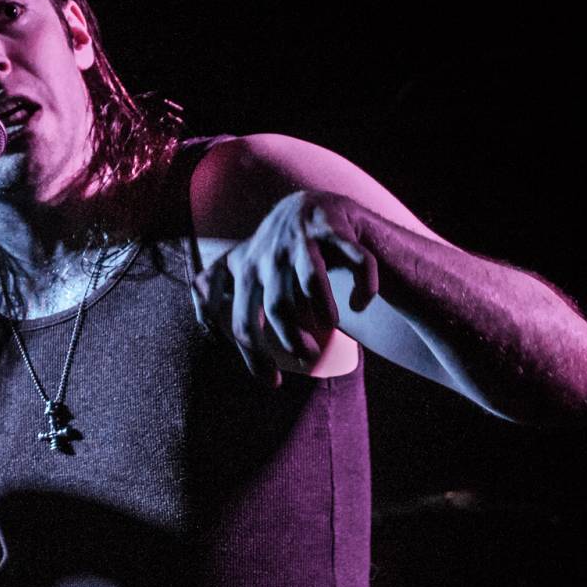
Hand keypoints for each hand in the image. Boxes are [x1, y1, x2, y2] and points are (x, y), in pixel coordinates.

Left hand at [192, 190, 378, 383]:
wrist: (314, 207)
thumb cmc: (277, 254)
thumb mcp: (243, 269)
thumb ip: (223, 298)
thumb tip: (224, 346)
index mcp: (241, 267)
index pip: (236, 315)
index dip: (251, 354)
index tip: (272, 380)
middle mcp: (267, 253)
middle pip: (277, 307)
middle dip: (293, 340)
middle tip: (307, 360)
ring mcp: (300, 239)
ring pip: (312, 281)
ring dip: (325, 311)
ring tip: (330, 327)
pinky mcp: (334, 229)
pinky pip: (355, 262)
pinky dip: (363, 286)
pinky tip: (361, 303)